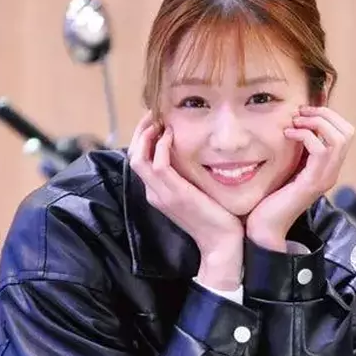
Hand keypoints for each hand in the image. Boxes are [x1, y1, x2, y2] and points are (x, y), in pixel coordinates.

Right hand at [128, 112, 244, 290]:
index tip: (156, 119)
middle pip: (134, 154)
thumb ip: (188, 176)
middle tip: (153, 112)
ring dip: (146, 134)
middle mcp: (154, 192)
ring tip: (159, 118)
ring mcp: (161, 194)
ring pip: (139, 157)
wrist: (221, 243)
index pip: (139, 159)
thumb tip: (192, 153)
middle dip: (140, 130)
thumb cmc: (215, 217)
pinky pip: (158, 164)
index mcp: (157, 192)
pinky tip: (171, 134)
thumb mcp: (196, 192)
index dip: (143, 137)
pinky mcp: (175, 193)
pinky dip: (160, 146)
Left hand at [246, 106, 354, 251]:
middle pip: (347, 132)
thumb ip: (297, 150)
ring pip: (338, 139)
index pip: (345, 133)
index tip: (304, 111)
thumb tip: (294, 122)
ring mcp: (324, 178)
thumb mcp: (288, 167)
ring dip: (316, 123)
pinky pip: (320, 150)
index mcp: (328, 168)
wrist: (266, 227)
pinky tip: (288, 134)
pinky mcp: (312, 183)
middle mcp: (331, 173)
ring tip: (295, 122)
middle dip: (325, 114)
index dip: (328, 115)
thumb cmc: (272, 198)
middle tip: (301, 113)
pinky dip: (305, 135)